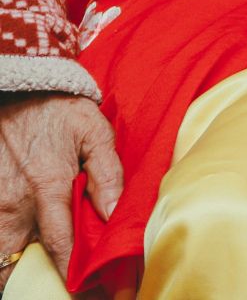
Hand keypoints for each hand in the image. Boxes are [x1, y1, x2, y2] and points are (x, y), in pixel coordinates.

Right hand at [0, 93, 121, 281]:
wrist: (17, 90)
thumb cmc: (59, 112)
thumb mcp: (94, 133)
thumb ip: (108, 174)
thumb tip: (112, 214)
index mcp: (47, 187)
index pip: (61, 246)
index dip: (76, 276)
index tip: (93, 292)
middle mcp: (13, 204)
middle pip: (16, 264)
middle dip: (36, 283)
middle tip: (65, 289)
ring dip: (16, 271)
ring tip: (42, 279)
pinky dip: (4, 255)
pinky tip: (23, 258)